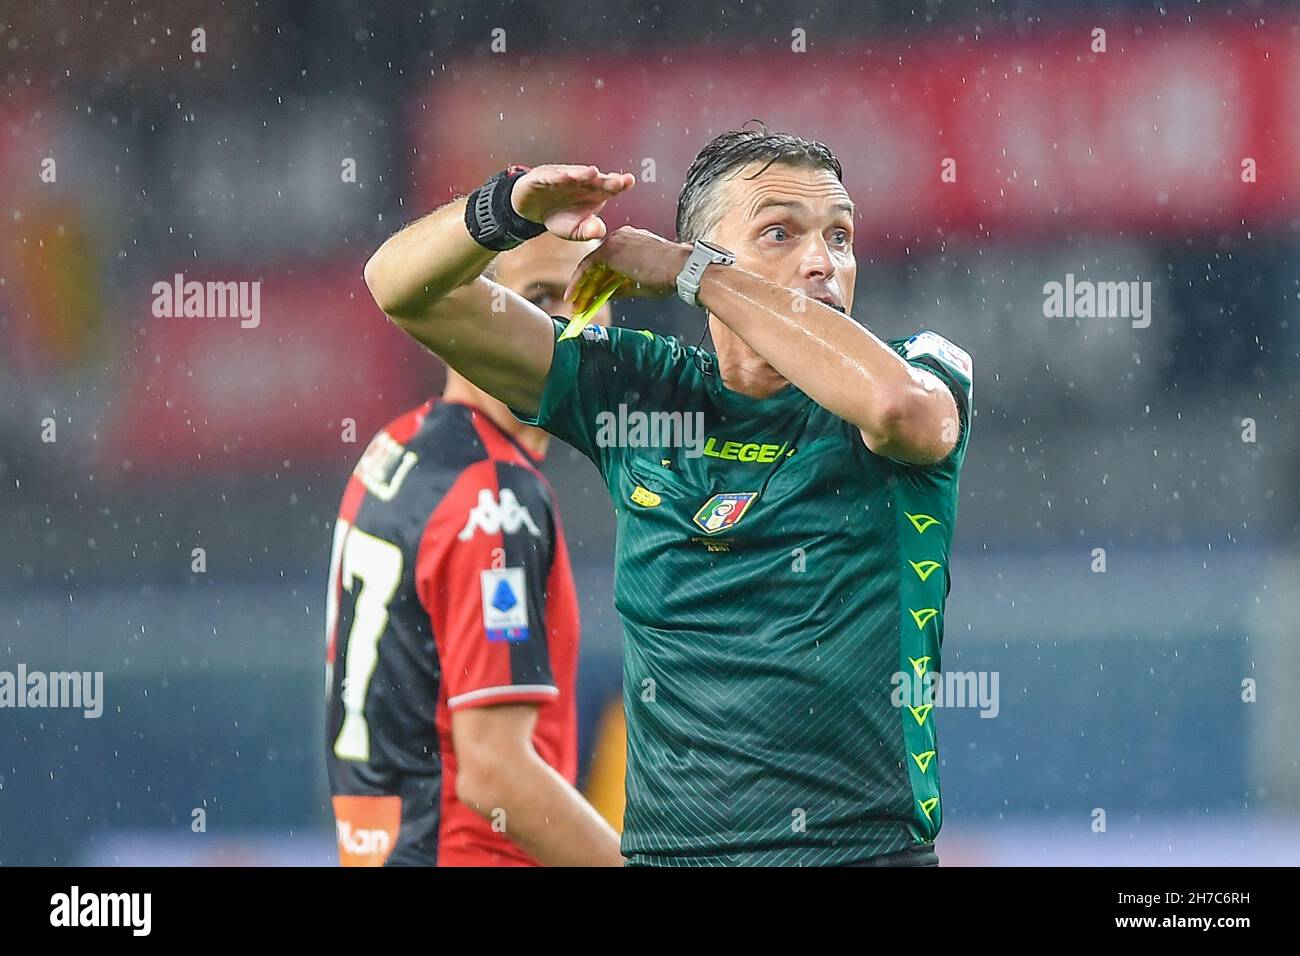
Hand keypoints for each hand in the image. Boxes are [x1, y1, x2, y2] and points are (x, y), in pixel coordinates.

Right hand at [510, 164, 635, 240]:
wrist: (531, 209)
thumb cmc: (559, 216)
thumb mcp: (574, 231)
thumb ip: (588, 231)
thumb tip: (600, 231)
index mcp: (594, 193)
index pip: (610, 187)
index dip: (620, 183)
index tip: (628, 182)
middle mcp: (581, 182)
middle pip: (596, 179)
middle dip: (607, 178)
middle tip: (618, 180)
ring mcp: (562, 177)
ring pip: (575, 173)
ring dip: (583, 173)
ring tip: (592, 173)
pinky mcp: (543, 177)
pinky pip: (551, 176)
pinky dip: (557, 176)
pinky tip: (565, 176)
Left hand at [564, 226, 692, 309]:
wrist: (681, 269)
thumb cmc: (669, 275)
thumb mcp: (640, 283)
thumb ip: (621, 287)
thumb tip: (606, 295)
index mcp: (631, 243)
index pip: (608, 264)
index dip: (598, 282)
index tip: (592, 297)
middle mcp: (620, 238)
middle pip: (597, 266)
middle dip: (586, 288)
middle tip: (578, 305)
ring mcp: (614, 243)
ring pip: (590, 267)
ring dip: (581, 289)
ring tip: (575, 306)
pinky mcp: (609, 250)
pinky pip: (587, 268)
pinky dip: (579, 283)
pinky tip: (575, 297)